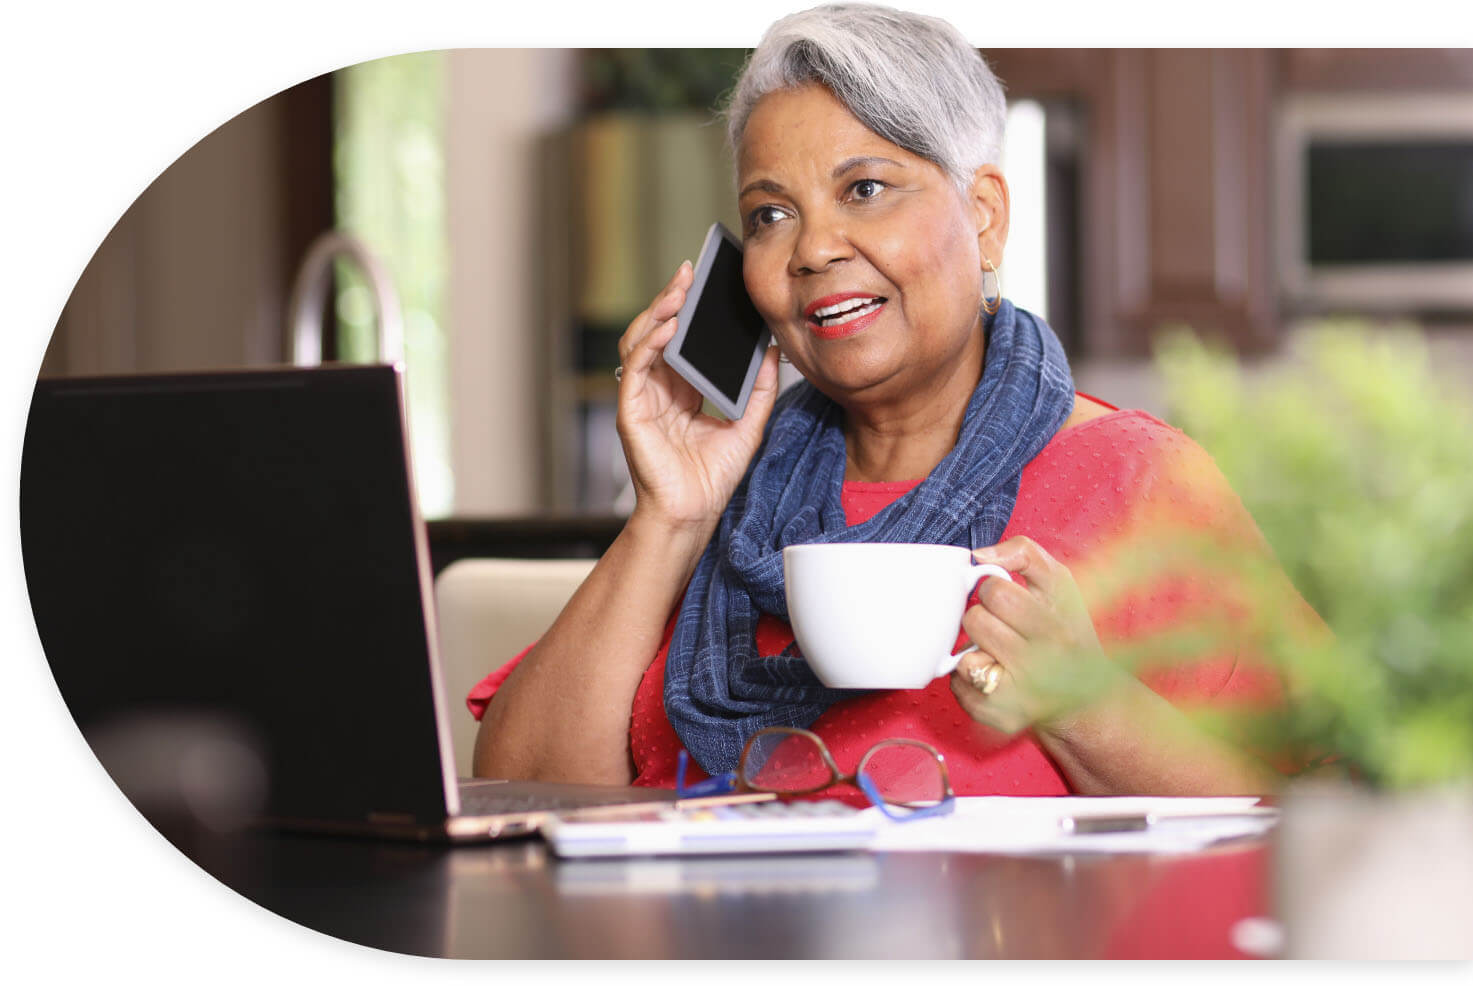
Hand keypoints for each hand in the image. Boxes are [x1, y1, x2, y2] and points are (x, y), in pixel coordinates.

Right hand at [616, 262, 780, 532]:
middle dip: (671, 298)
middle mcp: (658, 388)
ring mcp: (642, 398)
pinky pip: (636, 369)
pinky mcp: (632, 412)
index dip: (689, 308)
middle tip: (690, 272)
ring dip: (657, 312)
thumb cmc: (713, 477)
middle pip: (657, 331)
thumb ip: (759, 385)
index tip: (707, 281)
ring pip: (640, 341)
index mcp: (681, 388)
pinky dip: (650, 344)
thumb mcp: (749, 422)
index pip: (681, 338)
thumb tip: (773, 348)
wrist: (694, 514)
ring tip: (679, 291)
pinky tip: (669, 328)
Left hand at [949, 536, 1125, 734]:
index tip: (1006, 599)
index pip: (996, 592)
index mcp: (1056, 628)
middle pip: (975, 621)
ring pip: (963, 655)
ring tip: (999, 652)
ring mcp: (1018, 696)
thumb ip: (1024, 554)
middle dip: (982, 618)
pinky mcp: (998, 717)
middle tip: (1003, 627)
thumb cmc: (1065, 633)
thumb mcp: (1059, 585)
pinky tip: (993, 675)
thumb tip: (980, 556)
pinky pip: (956, 684)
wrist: (1085, 701)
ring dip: (974, 649)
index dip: (994, 590)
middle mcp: (1040, 665)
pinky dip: (967, 677)